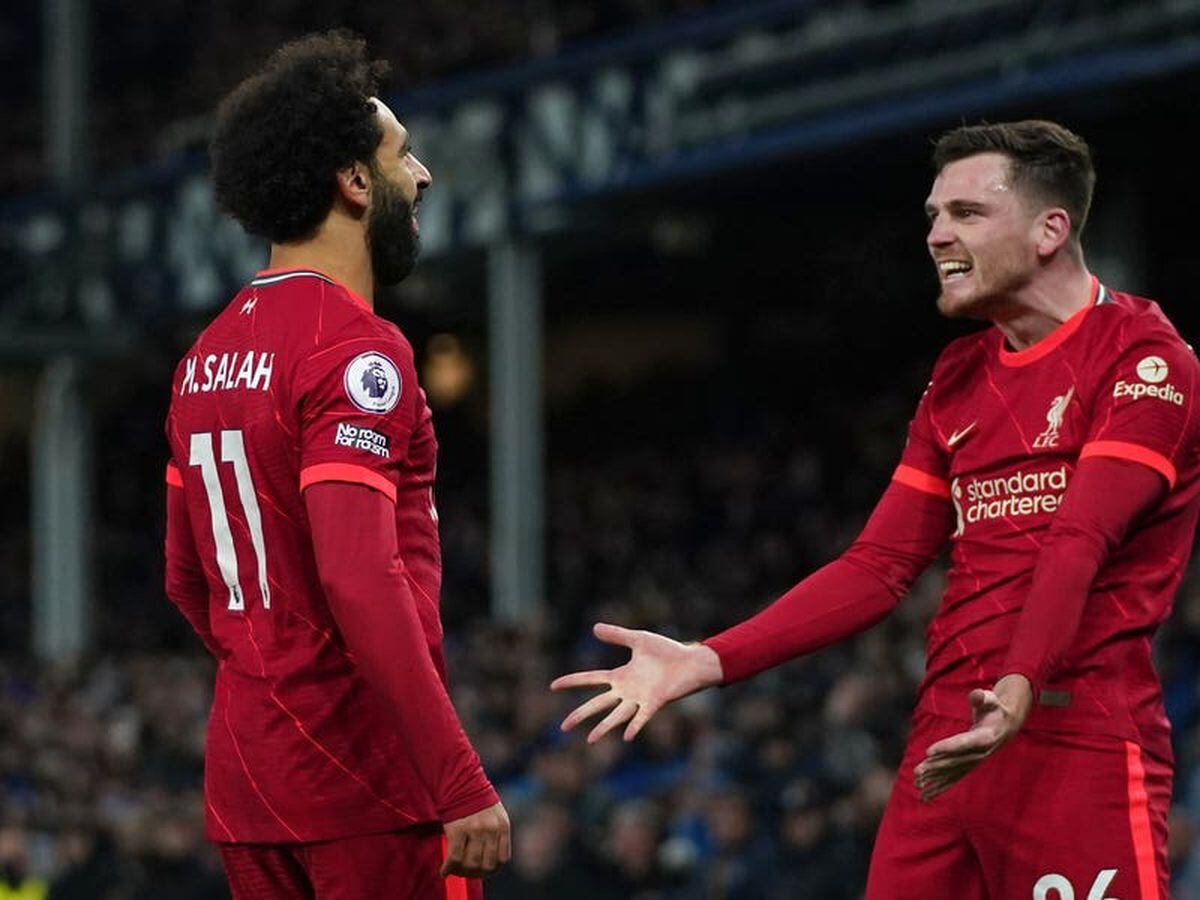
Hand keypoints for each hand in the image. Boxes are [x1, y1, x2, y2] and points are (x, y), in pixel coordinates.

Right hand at [441, 801, 510, 878]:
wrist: (460, 782)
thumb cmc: (476, 799)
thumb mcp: (495, 813)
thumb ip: (496, 833)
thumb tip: (490, 859)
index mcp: (502, 826)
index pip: (502, 859)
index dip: (492, 869)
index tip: (482, 870)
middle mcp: (491, 829)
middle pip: (487, 865)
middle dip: (477, 873)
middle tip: (467, 873)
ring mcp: (475, 830)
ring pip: (471, 863)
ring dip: (462, 872)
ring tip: (455, 871)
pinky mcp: (458, 830)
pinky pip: (454, 857)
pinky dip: (448, 868)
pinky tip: (444, 871)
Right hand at [550, 622, 723, 742]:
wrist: (690, 661)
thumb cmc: (666, 651)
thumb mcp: (638, 639)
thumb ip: (617, 634)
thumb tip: (594, 628)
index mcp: (620, 676)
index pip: (590, 679)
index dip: (572, 681)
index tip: (553, 686)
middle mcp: (627, 691)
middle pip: (597, 704)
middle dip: (580, 715)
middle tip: (562, 728)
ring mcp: (640, 699)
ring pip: (616, 715)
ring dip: (604, 727)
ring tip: (589, 740)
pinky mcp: (655, 702)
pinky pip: (642, 717)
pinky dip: (634, 725)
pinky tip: (626, 735)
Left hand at [914, 673, 1032, 801]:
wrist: (1006, 725)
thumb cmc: (994, 708)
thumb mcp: (991, 699)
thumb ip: (982, 697)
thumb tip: (976, 695)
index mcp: (985, 737)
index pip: (963, 743)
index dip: (946, 747)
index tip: (928, 751)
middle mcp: (980, 753)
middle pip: (955, 761)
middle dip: (935, 767)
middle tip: (917, 771)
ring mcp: (974, 762)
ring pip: (952, 772)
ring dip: (935, 779)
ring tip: (917, 784)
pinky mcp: (968, 766)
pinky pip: (954, 778)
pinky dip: (939, 786)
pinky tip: (926, 795)